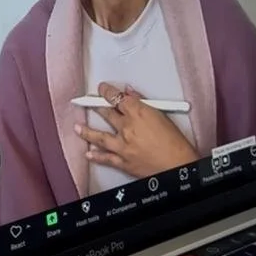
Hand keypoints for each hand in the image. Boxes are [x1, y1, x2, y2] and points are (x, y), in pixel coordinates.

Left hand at [74, 82, 195, 179]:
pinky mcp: (123, 162)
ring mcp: (123, 146)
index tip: (102, 89)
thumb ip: (143, 102)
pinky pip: (105, 158)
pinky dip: (96, 155)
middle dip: (96, 107)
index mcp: (138, 113)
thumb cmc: (176, 143)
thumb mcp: (162, 116)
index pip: (117, 97)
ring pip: (100, 136)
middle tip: (87, 103)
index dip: (107, 91)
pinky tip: (88, 153)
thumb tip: (130, 93)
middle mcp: (127, 128)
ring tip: (77, 127)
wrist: (178, 166)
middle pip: (107, 114)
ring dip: (87, 131)